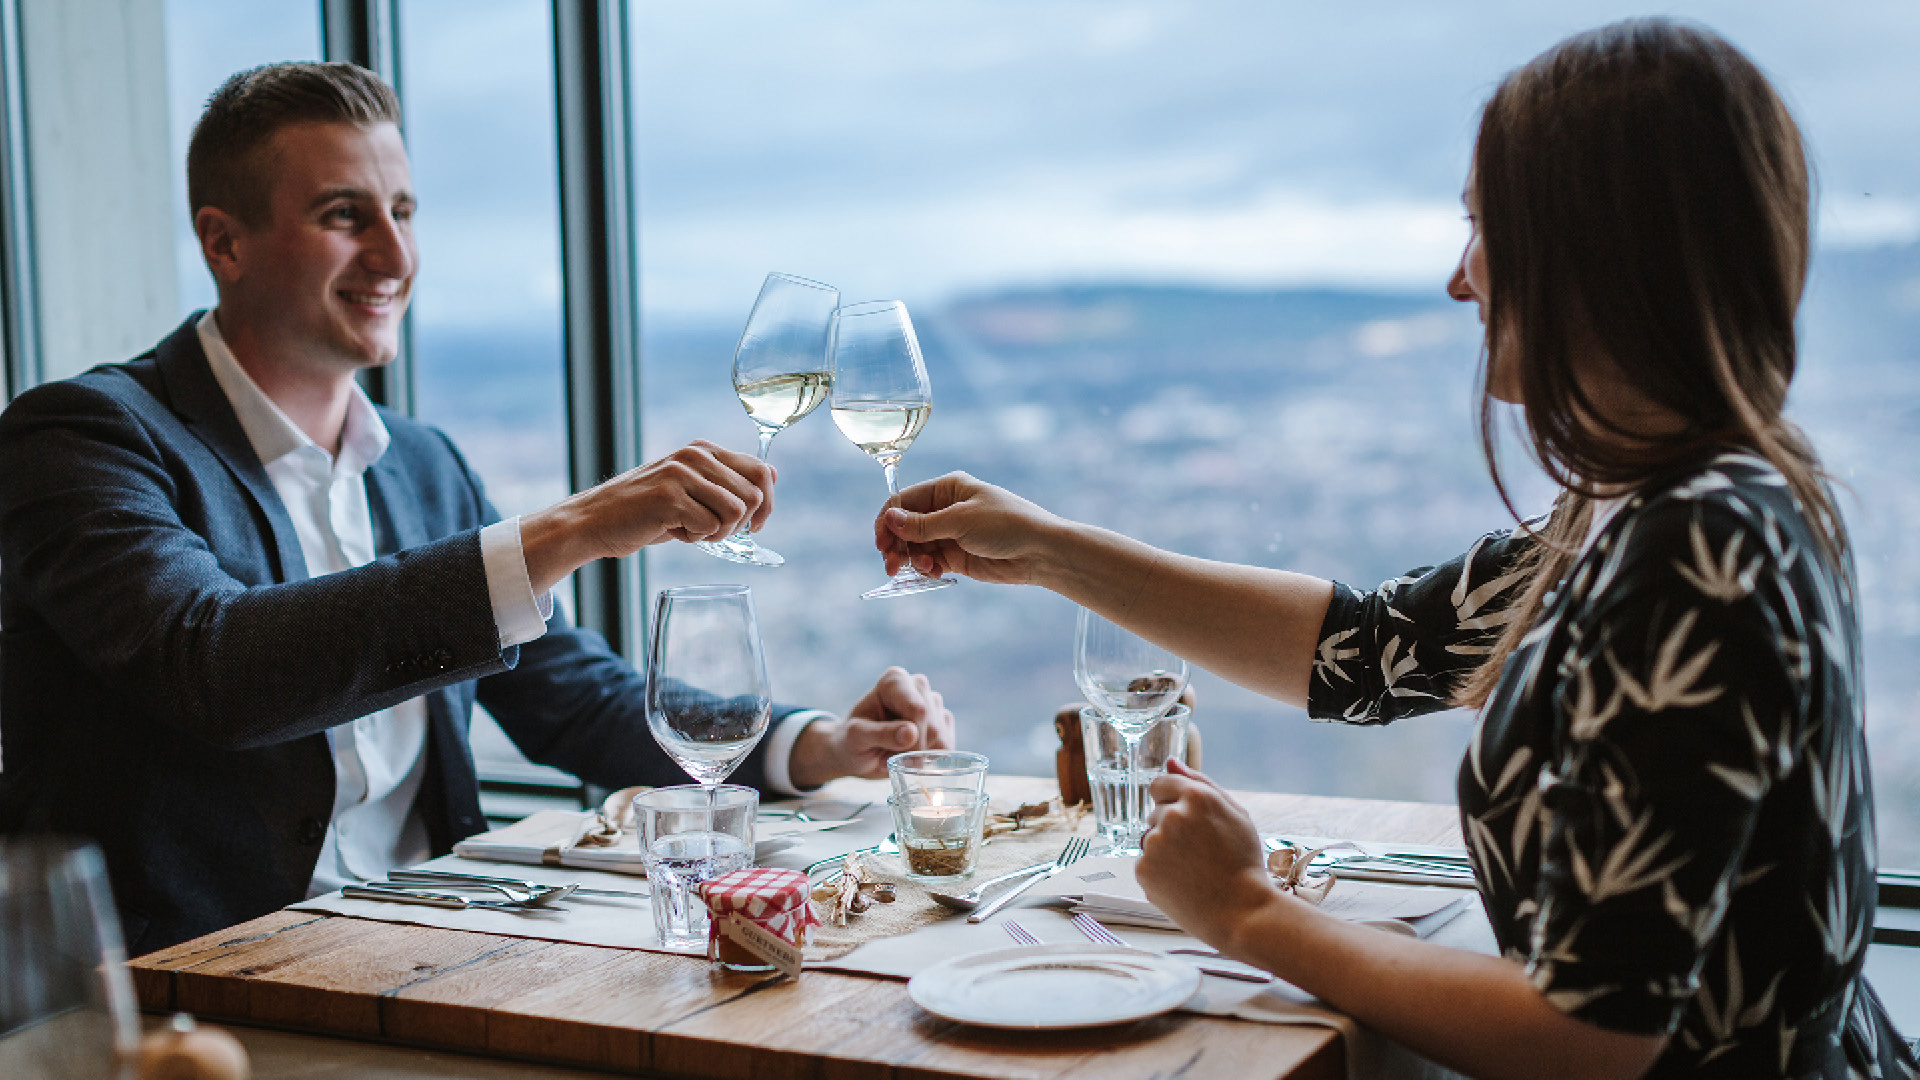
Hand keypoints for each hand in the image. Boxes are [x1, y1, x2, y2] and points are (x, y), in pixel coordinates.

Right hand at [521, 440, 774, 593]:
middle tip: (709, 530)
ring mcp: (681, 474)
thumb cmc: (646, 511)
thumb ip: (729, 481)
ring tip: (690, 530)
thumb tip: (773, 474)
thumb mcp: (691, 489)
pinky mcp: (669, 497)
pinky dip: (695, 539)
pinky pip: (710, 527)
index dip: (766, 505)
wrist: (594, 522)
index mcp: (704, 450)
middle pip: (754, 495)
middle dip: (739, 524)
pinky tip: (672, 531)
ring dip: (717, 532)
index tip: (754, 526)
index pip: (762, 471)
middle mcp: (695, 455)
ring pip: (735, 512)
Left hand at [788, 667, 955, 787]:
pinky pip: (947, 746)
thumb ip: (881, 734)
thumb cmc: (851, 742)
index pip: (918, 710)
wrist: (856, 754)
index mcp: (894, 681)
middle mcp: (917, 685)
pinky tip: (910, 755)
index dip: (912, 740)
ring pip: (941, 738)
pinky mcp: (942, 722)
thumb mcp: (856, 739)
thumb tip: (911, 733)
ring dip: (918, 756)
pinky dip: (928, 758)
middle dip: (912, 750)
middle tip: (886, 756)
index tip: (895, 758)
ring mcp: (932, 703)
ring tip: (895, 754)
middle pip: (932, 726)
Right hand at [873, 472, 1062, 584]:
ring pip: (916, 547)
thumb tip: (890, 518)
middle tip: (891, 565)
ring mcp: (951, 533)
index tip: (881, 542)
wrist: (1040, 552)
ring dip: (911, 559)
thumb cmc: (1006, 524)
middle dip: (896, 545)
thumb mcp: (961, 520)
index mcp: (947, 489)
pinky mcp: (958, 556)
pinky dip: (927, 569)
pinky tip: (934, 573)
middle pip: (906, 526)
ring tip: (922, 569)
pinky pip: (931, 562)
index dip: (888, 521)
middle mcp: (946, 509)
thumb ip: (923, 524)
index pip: (904, 502)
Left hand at [1136, 759, 1276, 949]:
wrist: (1242, 912)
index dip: (1174, 802)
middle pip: (1155, 812)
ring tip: (1193, 869)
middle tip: (1199, 852)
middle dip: (1171, 827)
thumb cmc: (1243, 863)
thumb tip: (1170, 762)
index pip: (1160, 784)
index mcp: (1197, 796)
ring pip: (1149, 838)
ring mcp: (1155, 843)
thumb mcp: (1235, 814)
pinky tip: (1182, 883)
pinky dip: (1159, 872)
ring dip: (1164, 849)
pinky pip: (1145, 862)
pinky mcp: (1144, 869)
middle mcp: (1172, 815)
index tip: (1188, 821)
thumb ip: (1201, 782)